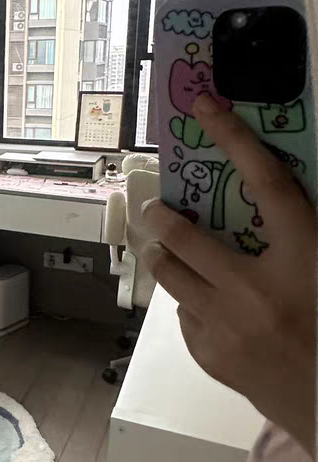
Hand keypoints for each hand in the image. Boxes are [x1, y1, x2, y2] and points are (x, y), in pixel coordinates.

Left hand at [141, 93, 315, 454]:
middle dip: (163, 217)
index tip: (206, 107)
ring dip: (165, 258)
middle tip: (158, 208)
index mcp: (304, 257)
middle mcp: (258, 288)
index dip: (235, 137)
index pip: (267, 181)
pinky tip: (210, 308)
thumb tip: (265, 199)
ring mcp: (227, 325)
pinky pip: (184, 316)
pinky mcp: (210, 355)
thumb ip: (297, 233)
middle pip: (185, 236)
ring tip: (166, 250)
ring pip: (169, 276)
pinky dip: (192, 305)